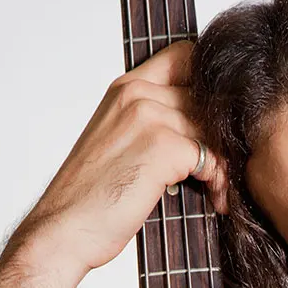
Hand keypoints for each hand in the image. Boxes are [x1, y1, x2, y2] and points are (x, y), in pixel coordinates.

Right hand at [18, 41, 227, 277]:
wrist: (64, 230)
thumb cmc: (91, 195)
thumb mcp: (119, 139)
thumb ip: (154, 118)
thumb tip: (205, 122)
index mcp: (125, 88)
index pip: (185, 57)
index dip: (212, 84)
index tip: (217, 118)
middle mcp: (137, 95)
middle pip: (207, 99)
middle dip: (222, 134)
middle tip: (224, 166)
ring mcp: (149, 117)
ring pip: (213, 129)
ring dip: (223, 162)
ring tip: (219, 187)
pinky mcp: (164, 147)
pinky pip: (211, 156)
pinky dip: (217, 180)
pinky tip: (214, 197)